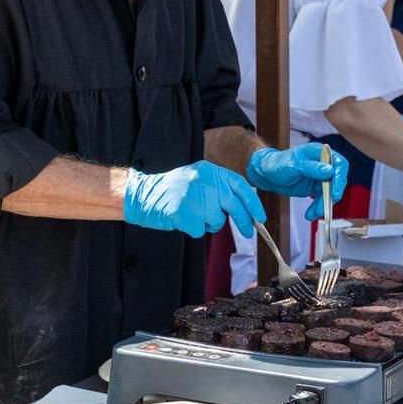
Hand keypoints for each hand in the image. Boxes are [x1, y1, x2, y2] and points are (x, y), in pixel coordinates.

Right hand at [124, 162, 265, 237]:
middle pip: (234, 205)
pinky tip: (183, 219)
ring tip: (192, 214)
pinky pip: (200, 230)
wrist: (142, 195)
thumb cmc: (172, 190)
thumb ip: (219, 188)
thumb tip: (245, 206)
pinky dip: (193, 229)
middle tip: (249, 232)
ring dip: (208, 223)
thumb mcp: (198, 179)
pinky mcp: (184, 213)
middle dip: (244, 221)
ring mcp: (194, 197)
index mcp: (209, 171)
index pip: (240, 186)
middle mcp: (204, 181)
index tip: (260, 217)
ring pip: (217, 221)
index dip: (253, 203)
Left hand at [246, 143, 347, 220]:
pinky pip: (322, 199)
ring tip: (313, 214)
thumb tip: (329, 170)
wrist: (266, 174)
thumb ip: (311, 167)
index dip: (340, 177)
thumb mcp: (292, 165)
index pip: (339, 163)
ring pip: (330, 192)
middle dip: (331, 196)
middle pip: (337, 180)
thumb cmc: (277, 163)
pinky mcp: (316, 187)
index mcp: (319, 153)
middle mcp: (322, 164)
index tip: (334, 192)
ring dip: (324, 204)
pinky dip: (318, 207)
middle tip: (325, 207)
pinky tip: (311, 214)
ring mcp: (320, 177)